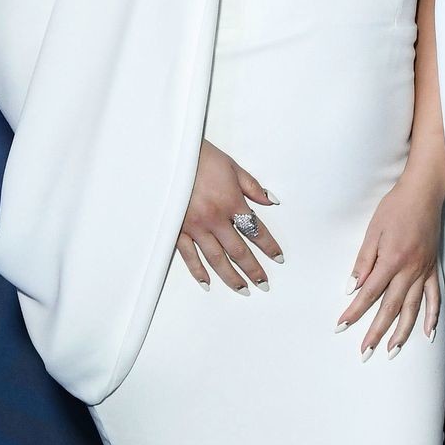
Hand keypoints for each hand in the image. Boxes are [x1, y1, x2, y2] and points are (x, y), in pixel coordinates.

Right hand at [177, 140, 282, 293]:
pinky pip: (189, 256)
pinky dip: (198, 272)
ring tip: (243, 290)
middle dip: (253, 269)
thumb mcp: (231, 166)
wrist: (167, 154)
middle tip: (264, 284)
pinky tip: (208, 283)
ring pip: (216, 259)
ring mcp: (194, 227)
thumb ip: (252, 186)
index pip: (256, 230)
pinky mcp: (176, 231)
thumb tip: (271, 201)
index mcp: (231, 202)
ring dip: (231, 277)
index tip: (278, 258)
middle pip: (239, 250)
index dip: (269, 246)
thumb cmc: (198, 156)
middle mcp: (215, 219)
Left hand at [336, 165, 443, 355]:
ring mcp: (424, 271)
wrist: (423, 193)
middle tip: (365, 352)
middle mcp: (410, 270)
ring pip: (414, 308)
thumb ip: (363, 262)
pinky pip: (434, 297)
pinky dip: (433, 316)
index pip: (368, 294)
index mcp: (391, 260)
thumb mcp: (372, 231)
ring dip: (403, 332)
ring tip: (392, 350)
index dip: (354, 312)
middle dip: (376, 332)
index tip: (341, 326)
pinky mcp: (433, 268)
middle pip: (391, 308)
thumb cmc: (394, 208)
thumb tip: (352, 288)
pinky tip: (429, 334)